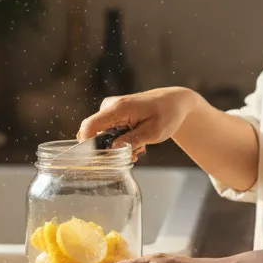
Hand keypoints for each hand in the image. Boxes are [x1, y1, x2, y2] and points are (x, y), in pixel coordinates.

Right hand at [77, 87, 199, 159]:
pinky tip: (136, 141)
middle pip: (94, 134)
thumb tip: (112, 150)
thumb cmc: (167, 114)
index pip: (90, 126)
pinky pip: (108, 132)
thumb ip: (132, 141)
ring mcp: (110, 109)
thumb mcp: (154, 132)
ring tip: (139, 146)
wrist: (174, 102)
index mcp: (118, 108)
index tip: (100, 160)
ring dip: (118, 146)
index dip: (88, 145)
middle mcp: (110, 106)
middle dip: (109, 149)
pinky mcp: (113, 114)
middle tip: (132, 153)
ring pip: (102, 136)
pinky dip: (120, 141)